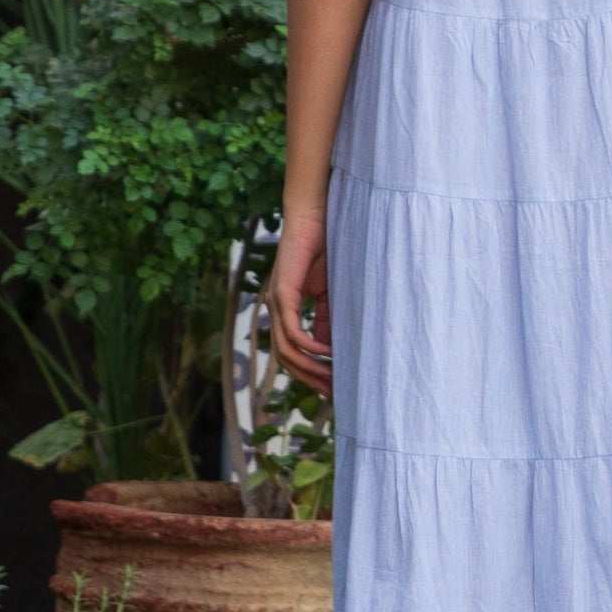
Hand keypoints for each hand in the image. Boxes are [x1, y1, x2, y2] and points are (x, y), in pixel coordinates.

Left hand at [268, 208, 332, 393]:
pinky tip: (328, 353)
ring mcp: (276, 302)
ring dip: (310, 368)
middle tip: (335, 394)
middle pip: (286, 359)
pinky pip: (292, 330)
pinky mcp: (283, 292)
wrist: (313, 217)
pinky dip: (310, 346)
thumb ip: (327, 319)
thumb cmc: (322, 249)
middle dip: (310, 379)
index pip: (291, 353)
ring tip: (334, 377)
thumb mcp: (329, 292)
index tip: (333, 388)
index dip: (310, 373)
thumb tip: (330, 348)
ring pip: (286, 350)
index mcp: (284, 311)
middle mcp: (275, 310)